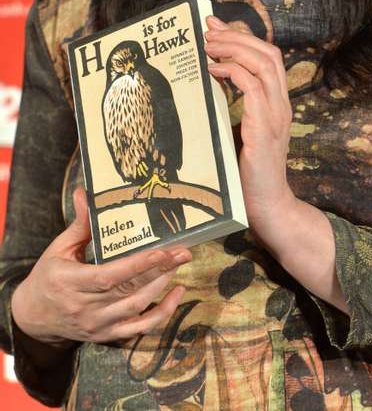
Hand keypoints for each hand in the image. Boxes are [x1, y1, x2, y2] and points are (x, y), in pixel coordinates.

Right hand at [11, 187, 190, 344]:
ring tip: (179, 263)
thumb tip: (85, 193)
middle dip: (160, 270)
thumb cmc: (48, 276)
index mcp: (70, 282)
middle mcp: (84, 307)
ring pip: (137, 307)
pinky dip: (162, 314)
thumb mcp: (58, 248)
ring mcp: (97, 324)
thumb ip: (79, 224)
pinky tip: (177, 294)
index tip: (161, 251)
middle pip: (129, 290)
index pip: (109, 276)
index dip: (137, 265)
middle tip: (183, 251)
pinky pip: (139, 329)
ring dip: (162, 285)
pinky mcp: (106, 335)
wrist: (33, 317)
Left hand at [205, 15, 295, 234]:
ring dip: (234, 48)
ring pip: (264, 64)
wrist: (267, 207)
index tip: (215, 25)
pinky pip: (252, 88)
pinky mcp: (265, 130)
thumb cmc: (247, 172)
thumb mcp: (240, 131)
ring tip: (208, 45)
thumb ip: (232, 107)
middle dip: (238, 35)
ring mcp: (276, 116)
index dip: (243, 36)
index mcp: (277, 103)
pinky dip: (232, 72)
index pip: (268, 56)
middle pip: (268, 53)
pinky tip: (212, 71)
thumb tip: (208, 80)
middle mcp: (281, 104)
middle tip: (209, 30)